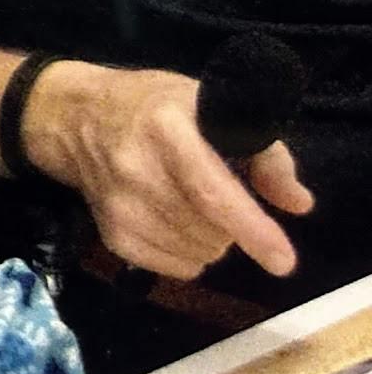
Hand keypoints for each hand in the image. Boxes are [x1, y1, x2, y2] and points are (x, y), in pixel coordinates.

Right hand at [23, 62, 313, 279]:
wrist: (76, 119)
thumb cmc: (153, 106)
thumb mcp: (209, 106)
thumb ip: (263, 151)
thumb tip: (297, 203)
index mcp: (166, 127)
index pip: (211, 190)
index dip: (251, 227)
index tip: (283, 260)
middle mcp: (136, 168)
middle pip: (209, 228)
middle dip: (235, 225)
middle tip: (222, 195)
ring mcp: (118, 206)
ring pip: (197, 254)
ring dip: (213, 240)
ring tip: (198, 208)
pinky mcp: (110, 234)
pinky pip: (175, 268)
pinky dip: (190, 255)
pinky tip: (178, 224)